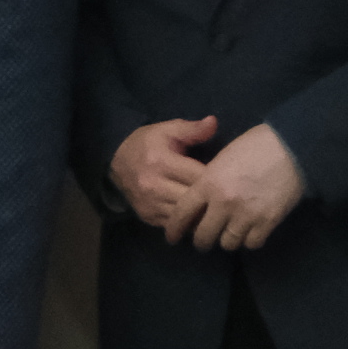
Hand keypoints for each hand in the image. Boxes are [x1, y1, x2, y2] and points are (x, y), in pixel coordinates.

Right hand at [110, 116, 220, 233]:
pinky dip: (189, 223)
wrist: (115, 160)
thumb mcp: (167, 130)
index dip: (218, 180)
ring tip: (219, 211)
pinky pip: (175, 226)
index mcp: (162, 162)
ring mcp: (150, 204)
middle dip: (213, 201)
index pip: (199, 177)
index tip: (232, 180)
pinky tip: (200, 218)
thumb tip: (214, 122)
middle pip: (194, 200)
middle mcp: (154, 186)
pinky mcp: (148, 216)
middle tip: (230, 199)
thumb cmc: (147, 143)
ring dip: (203, 216)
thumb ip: (192, 129)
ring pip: (186, 218)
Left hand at [184, 124, 306, 252]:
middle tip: (203, 240)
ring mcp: (246, 214)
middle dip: (201, 241)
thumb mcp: (221, 159)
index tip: (171, 237)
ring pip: (228, 243)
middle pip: (203, 236)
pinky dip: (249, 240)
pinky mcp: (268, 221)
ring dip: (227, 240)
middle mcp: (223, 203)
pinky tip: (249, 232)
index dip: (174, 229)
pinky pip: (251, 243)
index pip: (182, 213)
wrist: (290, 147)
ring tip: (229, 233)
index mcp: (207, 183)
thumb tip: (201, 201)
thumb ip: (208, 181)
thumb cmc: (253, 146)